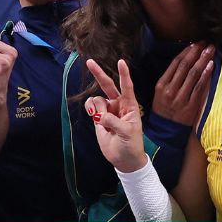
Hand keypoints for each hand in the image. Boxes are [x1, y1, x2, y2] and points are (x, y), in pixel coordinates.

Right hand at [85, 58, 147, 172]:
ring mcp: (108, 111)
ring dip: (96, 106)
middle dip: (99, 74)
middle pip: (108, 86)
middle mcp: (118, 105)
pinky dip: (90, 108)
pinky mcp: (99, 118)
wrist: (124, 159)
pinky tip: (93, 115)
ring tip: (100, 119)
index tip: (121, 62)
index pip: (127, 87)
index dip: (123, 74)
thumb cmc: (131, 145)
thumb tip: (99, 115)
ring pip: (97, 99)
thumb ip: (113, 121)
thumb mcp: (126, 132)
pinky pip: (92, 107)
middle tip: (90, 62)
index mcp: (130, 106)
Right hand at [151, 43, 213, 125]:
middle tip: (205, 42)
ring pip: (193, 75)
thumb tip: (185, 60)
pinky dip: (206, 75)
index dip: (186, 52)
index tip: (195, 43)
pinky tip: (211, 65)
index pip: (175, 64)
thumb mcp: (160, 93)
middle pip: (185, 66)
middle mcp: (170, 89)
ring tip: (210, 50)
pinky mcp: (191, 105)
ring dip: (203, 60)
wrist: (166, 130)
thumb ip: (170, 78)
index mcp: (161, 84)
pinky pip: (200, 87)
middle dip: (196, 53)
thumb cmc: (164, 109)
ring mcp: (181, 98)